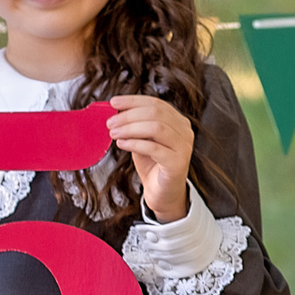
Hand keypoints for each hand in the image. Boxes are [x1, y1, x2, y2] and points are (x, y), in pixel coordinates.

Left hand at [107, 95, 194, 220]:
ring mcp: (184, 147)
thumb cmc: (152, 165)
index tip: (113, 102)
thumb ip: (135, 125)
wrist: (162, 193)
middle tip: (110, 122)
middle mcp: (185, 132)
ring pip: (156, 128)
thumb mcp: (142, 139)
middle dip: (129, 115)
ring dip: (130, 128)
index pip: (156, 103)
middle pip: (156, 113)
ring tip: (113, 133)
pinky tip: (121, 144)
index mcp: (178, 122)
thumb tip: (115, 111)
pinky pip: (154, 148)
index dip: (133, 101)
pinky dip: (135, 144)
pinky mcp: (178, 163)